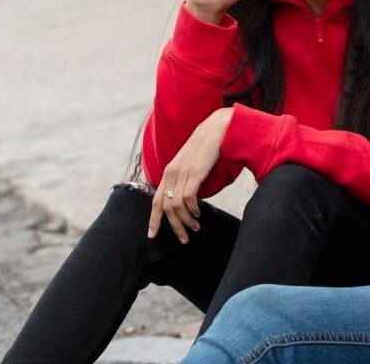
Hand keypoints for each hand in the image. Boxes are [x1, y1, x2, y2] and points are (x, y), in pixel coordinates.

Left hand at [147, 107, 232, 242]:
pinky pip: (188, 198)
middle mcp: (171, 173)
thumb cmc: (207, 148)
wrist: (217, 129)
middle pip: (166, 208)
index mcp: (168, 172)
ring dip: (186, 221)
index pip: (156, 200)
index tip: (152, 235)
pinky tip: (198, 214)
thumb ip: (185, 179)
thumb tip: (188, 199)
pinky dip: (192, 210)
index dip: (153, 219)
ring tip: (195, 228)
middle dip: (174, 226)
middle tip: (184, 239)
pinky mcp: (194, 172)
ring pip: (176, 206)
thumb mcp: (191, 164)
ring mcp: (182, 172)